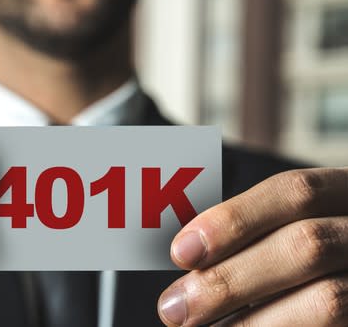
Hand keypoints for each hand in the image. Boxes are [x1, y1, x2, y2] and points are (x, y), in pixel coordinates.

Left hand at [157, 168, 347, 325]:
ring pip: (328, 300)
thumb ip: (254, 235)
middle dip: (230, 279)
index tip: (181, 251)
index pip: (296, 192)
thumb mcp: (291, 229)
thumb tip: (188, 254)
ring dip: (251, 322)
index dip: (234, 219)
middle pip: (305, 246)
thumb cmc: (307, 258)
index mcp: (345, 195)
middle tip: (175, 309)